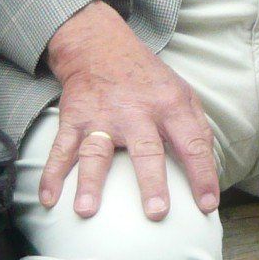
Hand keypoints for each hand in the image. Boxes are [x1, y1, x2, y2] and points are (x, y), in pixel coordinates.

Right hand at [40, 0, 219, 219]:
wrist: (101, 46)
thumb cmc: (148, 80)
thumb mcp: (183, 93)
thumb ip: (198, 130)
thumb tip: (210, 172)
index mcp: (169, 106)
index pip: (193, 144)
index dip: (202, 175)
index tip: (207, 205)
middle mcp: (136, 112)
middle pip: (146, 150)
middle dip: (152, 183)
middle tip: (156, 213)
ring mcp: (102, 117)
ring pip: (96, 152)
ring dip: (90, 182)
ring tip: (86, 210)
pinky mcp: (74, 119)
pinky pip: (61, 148)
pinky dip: (51, 174)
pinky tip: (48, 198)